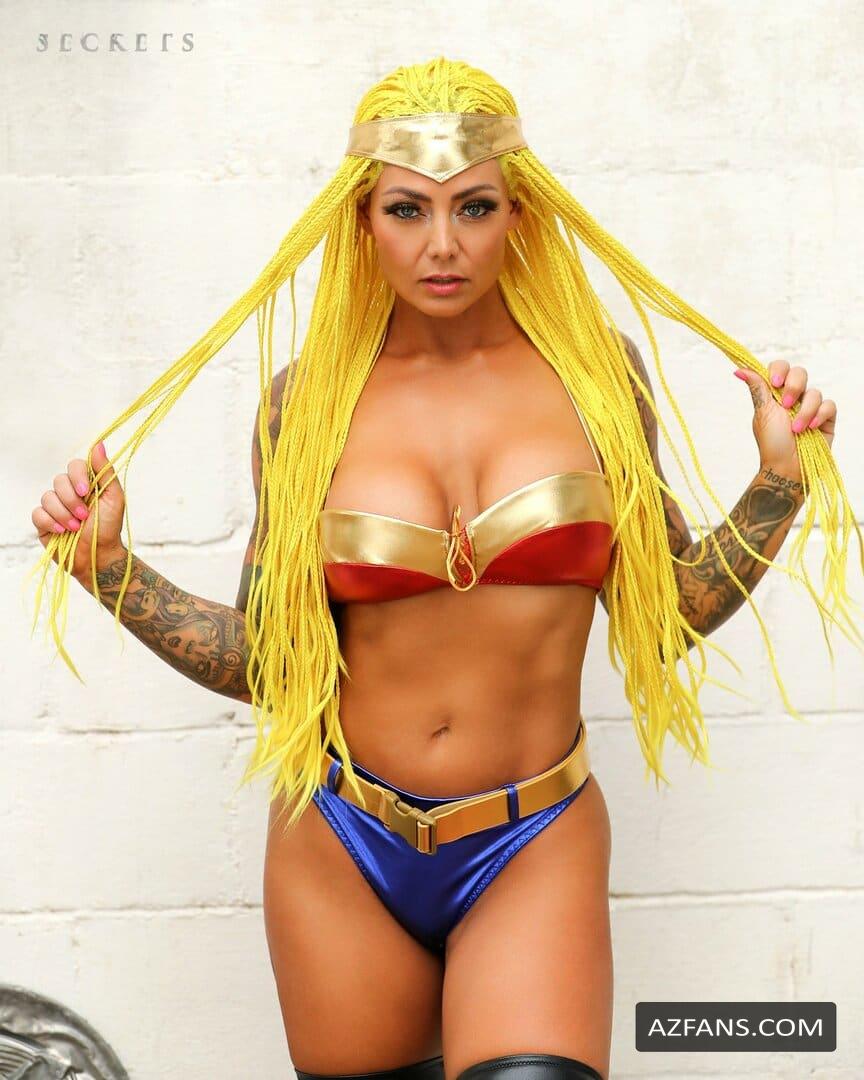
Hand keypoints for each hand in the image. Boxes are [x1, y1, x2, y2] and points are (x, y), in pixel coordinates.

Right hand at [31, 441, 126, 581]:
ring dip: (64, 514)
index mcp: (86, 483)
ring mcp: (55, 506)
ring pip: (48, 497)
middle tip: (84, 516)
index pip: (74, 465)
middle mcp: (69, 492)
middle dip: (72, 500)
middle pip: (59, 481)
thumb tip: (99, 443)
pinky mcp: (43, 521)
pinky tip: (62, 532)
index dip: (78, 476)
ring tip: (76, 528)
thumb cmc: (109, 527)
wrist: (99, 555)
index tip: (87, 492)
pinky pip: (38, 513)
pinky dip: (51, 522)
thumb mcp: (113, 498)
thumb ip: (105, 471)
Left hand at [733, 360, 835, 481]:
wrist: (786, 466)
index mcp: (776, 394)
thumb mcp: (762, 413)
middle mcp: (795, 397)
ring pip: (814, 391)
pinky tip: (811, 428)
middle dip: (793, 386)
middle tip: (786, 405)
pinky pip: (829, 405)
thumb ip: (758, 388)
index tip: (775, 381)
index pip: (781, 368)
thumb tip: (739, 370)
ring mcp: (811, 407)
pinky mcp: (826, 418)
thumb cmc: (772, 442)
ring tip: (796, 429)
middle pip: (800, 373)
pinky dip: (819, 415)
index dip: (779, 369)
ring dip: (804, 410)